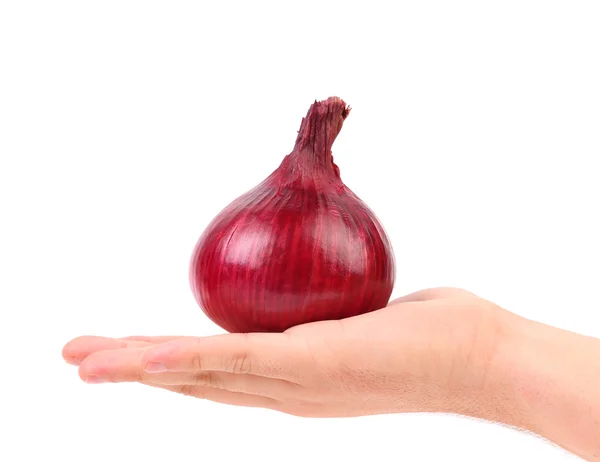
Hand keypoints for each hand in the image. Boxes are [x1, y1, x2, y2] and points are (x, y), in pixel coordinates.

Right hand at [62, 287, 512, 417]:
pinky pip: (236, 361)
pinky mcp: (311, 367)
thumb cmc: (429, 332)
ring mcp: (296, 383)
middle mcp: (286, 391)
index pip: (217, 375)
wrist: (481, 357)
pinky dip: (184, 360)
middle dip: (133, 372)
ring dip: (139, 369)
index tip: (127, 354)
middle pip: (194, 382)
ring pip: (201, 377)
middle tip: (78, 361)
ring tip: (85, 362)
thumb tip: (312, 275)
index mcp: (294, 379)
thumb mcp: (362, 311)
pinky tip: (144, 356)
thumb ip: (328, 306)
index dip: (167, 366)